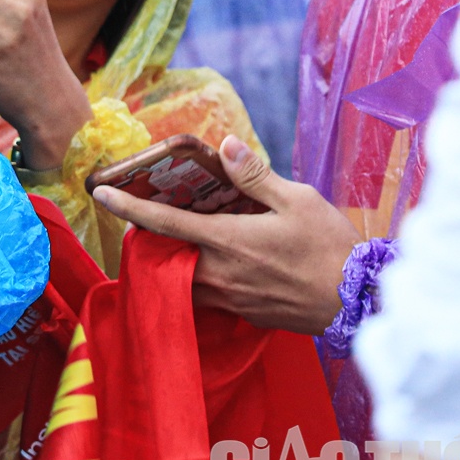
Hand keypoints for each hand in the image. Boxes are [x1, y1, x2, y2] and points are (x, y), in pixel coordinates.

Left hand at [92, 136, 359, 333]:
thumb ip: (255, 176)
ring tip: (176, 236)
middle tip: (144, 212)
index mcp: (226, 241)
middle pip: (165, 253)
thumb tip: (226, 146)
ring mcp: (229, 298)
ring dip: (171, 258)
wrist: (358, 302)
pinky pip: (206, 295)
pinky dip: (197, 277)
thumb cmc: (330, 248)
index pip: (163, 221)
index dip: (128, 207)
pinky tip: (213, 261)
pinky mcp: (243, 314)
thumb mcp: (297, 200)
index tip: (101, 193)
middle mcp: (218, 274)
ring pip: (182, 278)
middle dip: (148, 234)